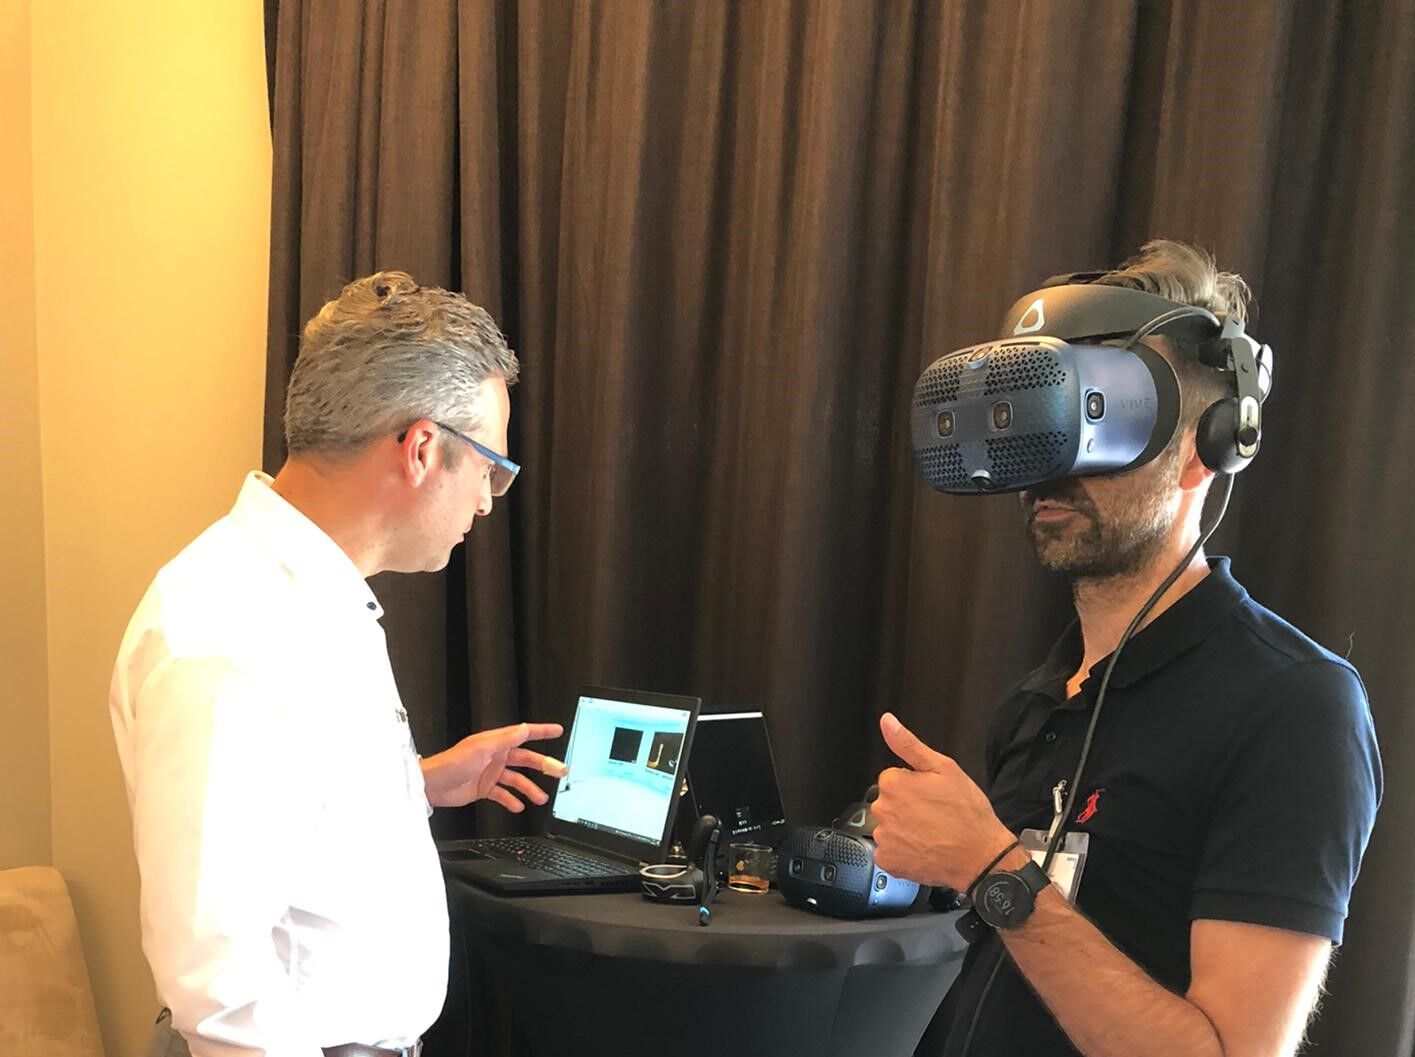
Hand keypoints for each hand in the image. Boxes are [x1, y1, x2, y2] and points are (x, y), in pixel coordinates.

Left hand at [421, 722, 566, 809]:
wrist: (432, 785)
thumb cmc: (451, 763)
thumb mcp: (481, 749)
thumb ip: (505, 740)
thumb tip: (524, 729)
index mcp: (496, 742)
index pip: (524, 734)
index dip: (542, 731)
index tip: (557, 731)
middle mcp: (496, 756)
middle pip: (526, 760)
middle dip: (544, 766)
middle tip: (559, 771)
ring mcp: (491, 773)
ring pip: (517, 780)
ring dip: (530, 789)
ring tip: (540, 798)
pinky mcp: (484, 788)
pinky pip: (503, 794)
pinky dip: (511, 800)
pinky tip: (518, 806)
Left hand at [871, 712, 1015, 890]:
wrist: (981, 856)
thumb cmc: (967, 813)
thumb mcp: (944, 768)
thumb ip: (909, 744)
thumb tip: (886, 721)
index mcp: (893, 783)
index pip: (893, 779)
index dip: (914, 787)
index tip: (931, 796)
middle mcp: (883, 809)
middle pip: (888, 802)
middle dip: (906, 806)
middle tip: (933, 815)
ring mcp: (884, 837)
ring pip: (888, 827)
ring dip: (904, 830)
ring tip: (931, 834)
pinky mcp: (887, 861)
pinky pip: (888, 852)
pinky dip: (902, 852)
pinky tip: (923, 850)